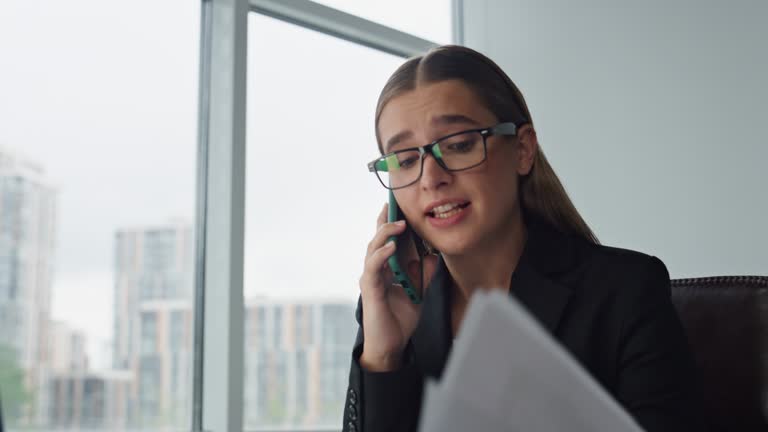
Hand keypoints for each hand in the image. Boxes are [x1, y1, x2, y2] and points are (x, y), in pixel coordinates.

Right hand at [358, 202, 438, 370]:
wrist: (391, 346)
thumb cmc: (399, 320)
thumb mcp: (418, 292)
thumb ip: (424, 274)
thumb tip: (433, 255)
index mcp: (386, 269)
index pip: (386, 241)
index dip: (390, 222)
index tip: (397, 205)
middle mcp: (375, 270)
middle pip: (376, 239)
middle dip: (384, 220)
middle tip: (393, 204)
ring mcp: (370, 279)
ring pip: (372, 249)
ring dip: (385, 234)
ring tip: (398, 223)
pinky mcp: (369, 290)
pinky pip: (373, 268)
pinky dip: (381, 255)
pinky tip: (392, 247)